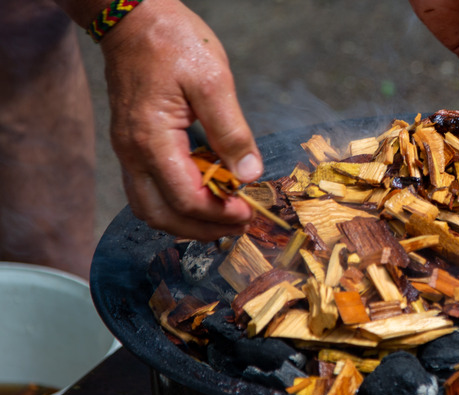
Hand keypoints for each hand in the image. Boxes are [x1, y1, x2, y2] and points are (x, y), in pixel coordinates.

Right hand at [98, 0, 261, 239]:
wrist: (133, 18)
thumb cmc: (173, 42)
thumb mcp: (213, 81)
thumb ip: (232, 131)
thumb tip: (250, 174)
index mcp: (152, 139)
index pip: (185, 198)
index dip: (219, 214)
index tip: (249, 213)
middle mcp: (133, 153)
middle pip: (162, 215)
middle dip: (202, 228)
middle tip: (238, 225)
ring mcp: (127, 151)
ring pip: (150, 209)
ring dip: (186, 222)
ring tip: (223, 218)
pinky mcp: (131, 146)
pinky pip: (147, 191)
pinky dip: (175, 205)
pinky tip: (204, 197)